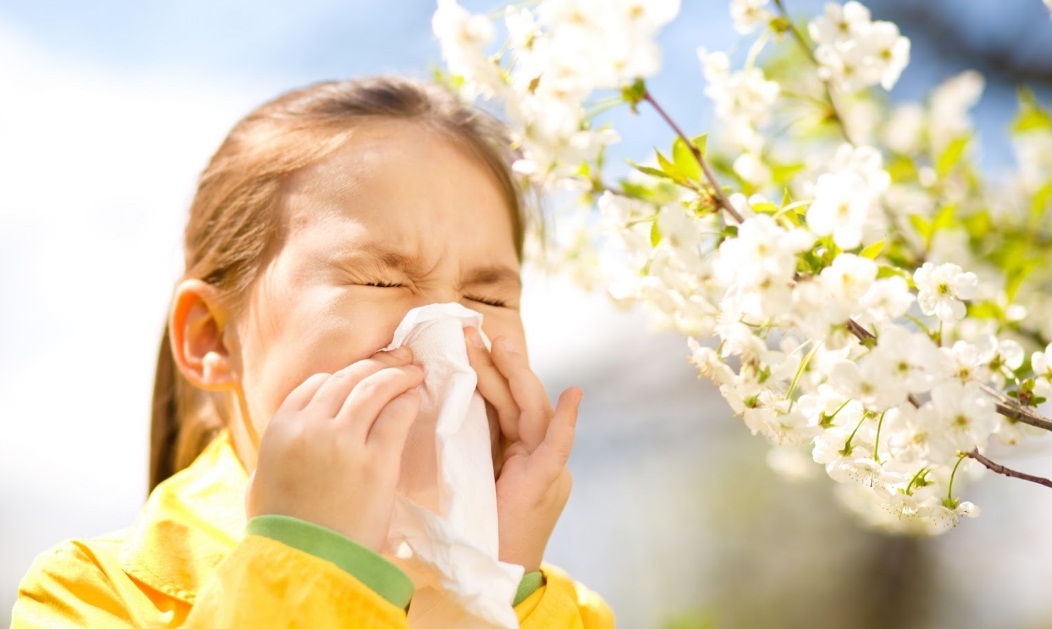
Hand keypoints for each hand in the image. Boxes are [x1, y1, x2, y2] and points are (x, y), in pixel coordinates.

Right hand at [245, 347, 423, 551]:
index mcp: (280, 429)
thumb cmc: (283, 532)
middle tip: (399, 360)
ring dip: (397, 374)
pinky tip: (416, 397)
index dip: (344, 376)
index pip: (316, 384)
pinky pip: (396, 415)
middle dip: (376, 365)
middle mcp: (310, 427)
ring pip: (373, 388)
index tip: (362, 375)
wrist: (306, 564)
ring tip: (414, 371)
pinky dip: (407, 400)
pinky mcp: (376, 461)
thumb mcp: (262, 483)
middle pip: (348, 378)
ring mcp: (344, 441)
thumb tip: (291, 436)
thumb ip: (277, 452)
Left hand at [463, 327, 579, 572]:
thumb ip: (463, 444)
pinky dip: (566, 421)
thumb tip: (436, 408)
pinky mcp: (546, 482)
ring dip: (517, 375)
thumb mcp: (464, 476)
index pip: (503, 404)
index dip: (487, 374)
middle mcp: (535, 455)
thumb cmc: (473, 529)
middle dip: (496, 365)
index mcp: (516, 453)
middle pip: (517, 400)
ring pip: (533, 411)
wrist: (492, 573)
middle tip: (472, 333)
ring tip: (500, 344)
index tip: (466, 344)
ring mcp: (545, 467)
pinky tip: (572, 395)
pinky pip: (558, 447)